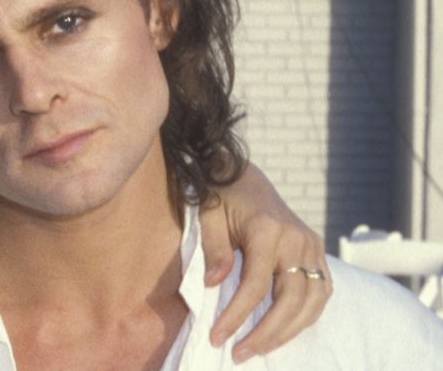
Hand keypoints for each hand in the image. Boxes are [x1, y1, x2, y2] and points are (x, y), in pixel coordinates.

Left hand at [197, 163, 329, 361]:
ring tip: (259, 349)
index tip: (216, 337)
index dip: (236, 314)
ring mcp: (312, 245)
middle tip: (240, 354)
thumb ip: (214, 249)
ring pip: (312, 300)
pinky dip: (306, 315)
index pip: (255, 285)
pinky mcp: (317, 251)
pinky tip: (283, 331)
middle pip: (290, 299)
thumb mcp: (207, 215)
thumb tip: (213, 285)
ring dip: (288, 331)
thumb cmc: (220, 197)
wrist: (245, 177)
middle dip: (266, 333)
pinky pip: (321, 292)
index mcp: (267, 229)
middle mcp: (297, 239)